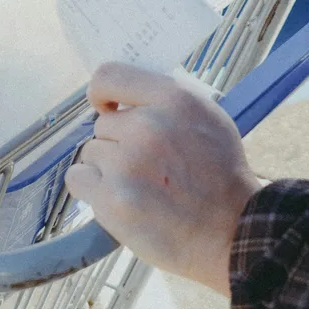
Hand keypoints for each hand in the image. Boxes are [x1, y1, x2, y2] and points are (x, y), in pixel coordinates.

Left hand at [65, 63, 260, 295]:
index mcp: (174, 100)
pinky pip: (78, 179)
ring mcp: (127, 163)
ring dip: (106, 170)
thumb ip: (165, 104)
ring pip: (91, 153)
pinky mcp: (111, 198)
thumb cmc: (219, 179)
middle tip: (148, 168)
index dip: (101, 93)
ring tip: (141, 188)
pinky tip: (121, 200)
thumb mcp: (208, 121)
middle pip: (102, 125)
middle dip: (117, 145)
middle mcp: (148, 126)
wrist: (230, 233)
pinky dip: (92, 191)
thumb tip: (122, 98)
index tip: (105, 107)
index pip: (109, 76)